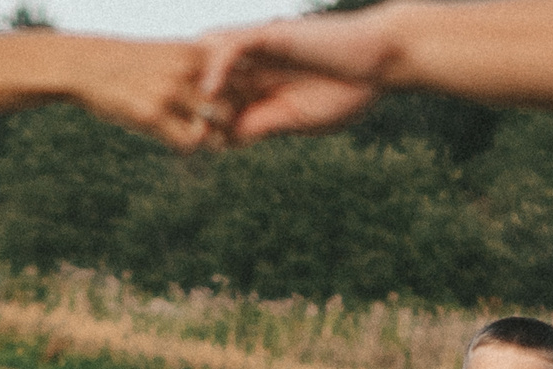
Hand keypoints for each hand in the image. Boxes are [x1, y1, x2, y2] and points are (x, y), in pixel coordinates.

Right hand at [67, 37, 226, 150]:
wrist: (87, 65)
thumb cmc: (131, 64)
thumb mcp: (169, 53)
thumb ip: (198, 69)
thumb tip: (224, 89)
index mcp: (195, 53)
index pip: (240, 80)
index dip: (244, 102)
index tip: (237, 115)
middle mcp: (186, 70)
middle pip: (232, 106)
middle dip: (231, 126)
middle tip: (224, 137)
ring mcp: (170, 92)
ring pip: (215, 126)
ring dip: (214, 142)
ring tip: (206, 146)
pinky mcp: (152, 115)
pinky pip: (189, 143)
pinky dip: (192, 152)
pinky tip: (184, 152)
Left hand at [200, 9, 401, 141]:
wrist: (378, 64)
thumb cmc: (346, 91)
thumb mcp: (296, 120)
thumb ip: (262, 125)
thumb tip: (225, 141)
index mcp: (259, 88)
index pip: (216, 102)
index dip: (200, 122)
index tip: (191, 147)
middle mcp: (253, 67)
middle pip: (203, 79)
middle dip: (186, 102)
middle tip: (174, 128)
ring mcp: (260, 51)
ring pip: (211, 59)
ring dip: (194, 82)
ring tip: (183, 108)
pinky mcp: (273, 36)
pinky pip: (234, 47)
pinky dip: (218, 66)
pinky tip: (210, 90)